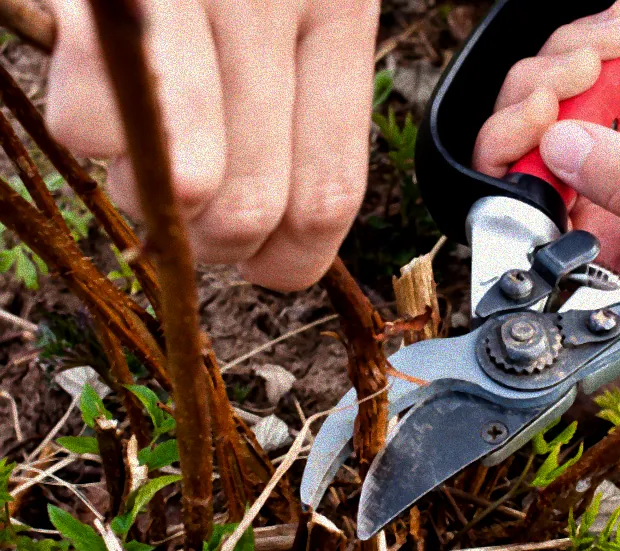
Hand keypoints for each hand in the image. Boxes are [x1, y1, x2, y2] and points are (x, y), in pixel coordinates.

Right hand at [45, 0, 380, 290]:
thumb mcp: (310, 2)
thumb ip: (308, 105)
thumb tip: (279, 236)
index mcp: (338, 12)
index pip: (327, 194)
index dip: (292, 259)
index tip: (265, 264)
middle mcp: (269, 4)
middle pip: (248, 206)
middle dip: (212, 241)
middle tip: (194, 210)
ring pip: (175, 184)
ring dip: (150, 197)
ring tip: (153, 147)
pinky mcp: (109, 0)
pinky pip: (89, 126)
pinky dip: (94, 137)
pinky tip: (111, 98)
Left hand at [474, 5, 619, 288]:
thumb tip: (560, 148)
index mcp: (607, 263)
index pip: (525, 223)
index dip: (513, 166)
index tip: (541, 115)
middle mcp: (597, 219)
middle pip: (521, 156)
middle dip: (538, 97)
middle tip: (577, 64)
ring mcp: (609, 170)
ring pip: (547, 112)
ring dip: (567, 62)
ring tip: (614, 38)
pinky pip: (585, 85)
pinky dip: (594, 50)